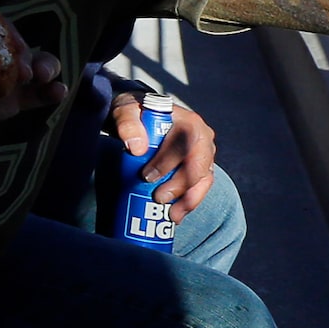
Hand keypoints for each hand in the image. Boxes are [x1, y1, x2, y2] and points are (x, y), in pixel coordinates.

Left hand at [0, 12, 68, 175]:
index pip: (3, 29)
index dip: (12, 36)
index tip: (12, 50)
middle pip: (24, 48)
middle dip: (33, 56)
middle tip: (28, 72)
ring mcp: (3, 79)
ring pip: (36, 69)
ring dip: (48, 69)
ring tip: (47, 80)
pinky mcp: (8, 104)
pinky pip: (35, 97)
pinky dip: (50, 94)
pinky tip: (58, 94)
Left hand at [114, 92, 217, 219]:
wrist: (138, 118)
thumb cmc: (134, 113)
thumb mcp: (125, 111)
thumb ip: (128, 123)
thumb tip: (136, 148)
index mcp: (188, 122)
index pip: (186, 144)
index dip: (170, 162)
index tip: (146, 176)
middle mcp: (202, 138)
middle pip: (199, 166)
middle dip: (181, 186)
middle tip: (158, 199)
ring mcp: (203, 154)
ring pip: (203, 180)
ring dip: (189, 200)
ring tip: (172, 216)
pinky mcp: (198, 168)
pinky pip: (199, 188)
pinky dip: (189, 203)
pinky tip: (175, 216)